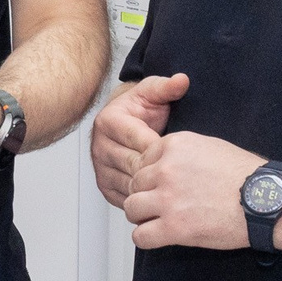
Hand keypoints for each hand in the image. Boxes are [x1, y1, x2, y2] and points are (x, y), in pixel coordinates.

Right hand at [91, 73, 188, 207]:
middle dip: (159, 168)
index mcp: (108, 121)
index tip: (181, 151)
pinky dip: (143, 199)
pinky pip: (125, 199)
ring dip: (152, 186)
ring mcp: (100, 168)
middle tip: (181, 171)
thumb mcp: (154, 92)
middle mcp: (99, 146)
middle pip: (134, 165)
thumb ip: (167, 87)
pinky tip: (160, 192)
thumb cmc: (141, 109)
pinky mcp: (105, 186)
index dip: (163, 148)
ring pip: (130, 185)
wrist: (128, 123)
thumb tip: (182, 80)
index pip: (140, 142)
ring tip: (173, 183)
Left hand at [122, 130, 262, 250]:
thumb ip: (179, 154)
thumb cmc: (246, 176)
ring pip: (131, 208)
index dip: (152, 175)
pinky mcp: (174, 227)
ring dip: (142, 216)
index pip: (142, 160)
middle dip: (146, 195)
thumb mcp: (209, 147)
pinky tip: (161, 235)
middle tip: (163, 205)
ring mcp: (168, 199)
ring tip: (160, 220)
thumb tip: (159, 164)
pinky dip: (147, 238)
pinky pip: (140, 236)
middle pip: (134, 184)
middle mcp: (166, 169)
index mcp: (174, 146)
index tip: (164, 185)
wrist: (266, 201)